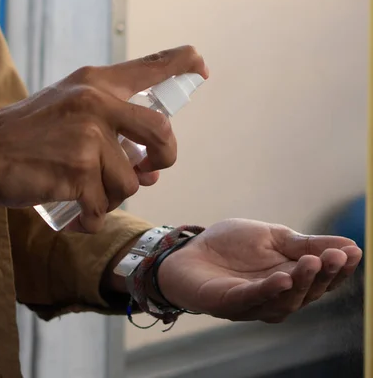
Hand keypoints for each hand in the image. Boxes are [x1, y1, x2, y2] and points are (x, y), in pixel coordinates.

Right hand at [0, 46, 208, 232]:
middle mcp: (96, 103)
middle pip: (162, 134)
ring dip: (111, 197)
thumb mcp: (66, 110)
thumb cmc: (24, 135)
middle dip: (164, 160)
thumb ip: (109, 132)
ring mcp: (89, 138)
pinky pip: (103, 208)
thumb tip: (152, 172)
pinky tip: (75, 215)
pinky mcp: (78, 172)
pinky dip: (91, 219)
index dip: (180, 64)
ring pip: (130, 183)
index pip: (148, 66)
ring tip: (83, 193)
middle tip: (149, 171)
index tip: (200, 65)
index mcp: (94, 83)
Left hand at [156, 219, 361, 322]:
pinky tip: (283, 278)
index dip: (339, 268)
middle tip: (336, 256)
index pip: (322, 279)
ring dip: (301, 281)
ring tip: (312, 262)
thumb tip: (350, 244)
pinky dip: (268, 290)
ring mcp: (253, 304)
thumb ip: (305, 243)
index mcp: (291, 279)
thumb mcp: (271, 236)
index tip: (354, 251)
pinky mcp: (228, 303)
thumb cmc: (229, 246)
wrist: (188, 252)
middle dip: (324, 274)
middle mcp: (277, 297)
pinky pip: (251, 299)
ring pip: (285, 299)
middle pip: (308, 292)